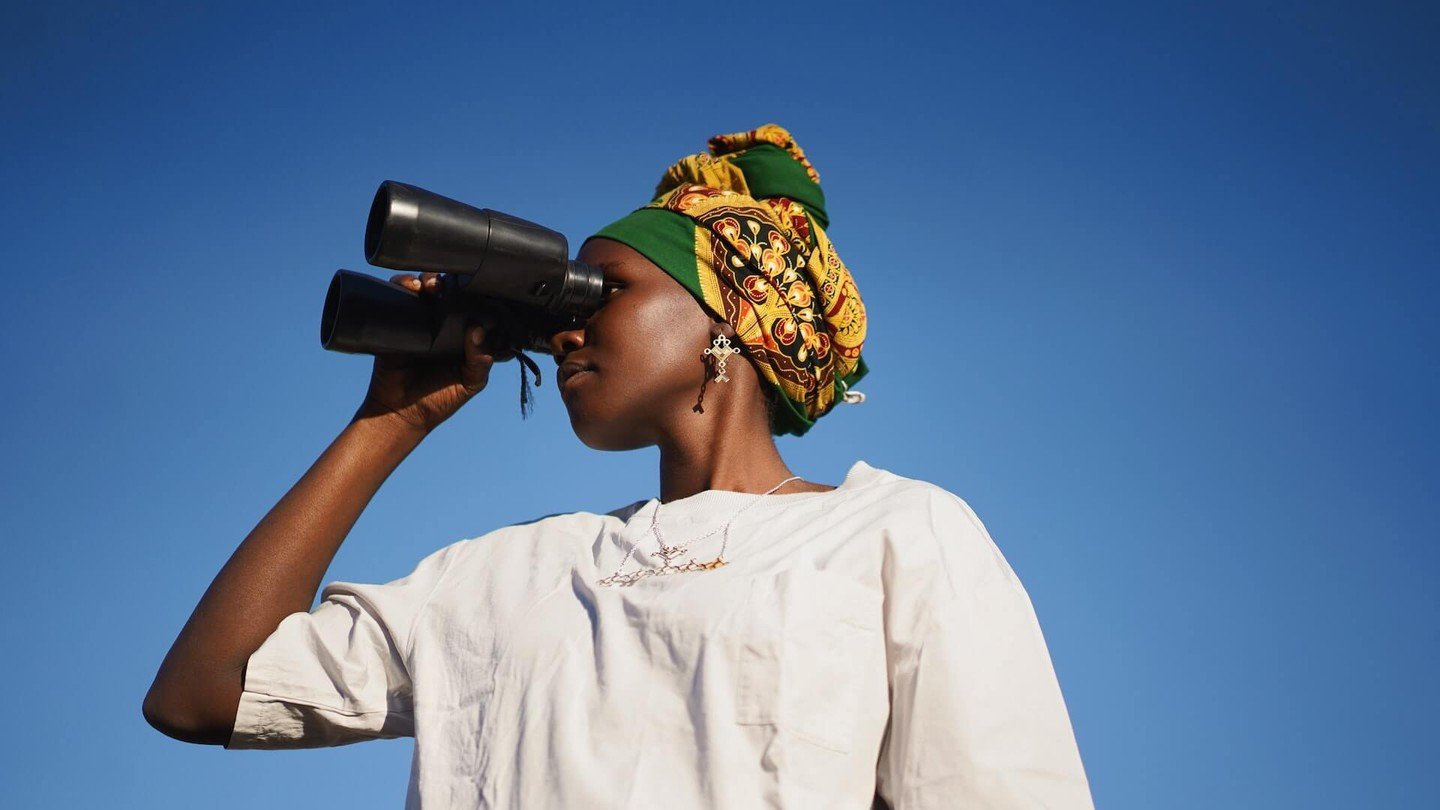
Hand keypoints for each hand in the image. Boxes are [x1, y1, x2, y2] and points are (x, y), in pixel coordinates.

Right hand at [352, 273, 493, 435]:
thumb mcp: (470, 382)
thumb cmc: (440, 400)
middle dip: (451, 282)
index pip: (473, 306)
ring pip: (425, 288)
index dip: (477, 295)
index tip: (478, 290)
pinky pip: (397, 295)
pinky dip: (403, 284)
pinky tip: (411, 288)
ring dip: (429, 280)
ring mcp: (419, 321)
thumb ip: (481, 360)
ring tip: (431, 287)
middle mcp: (442, 325)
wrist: (401, 413)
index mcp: (463, 336)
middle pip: (449, 291)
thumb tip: (478, 330)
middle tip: (448, 289)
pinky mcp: (396, 322)